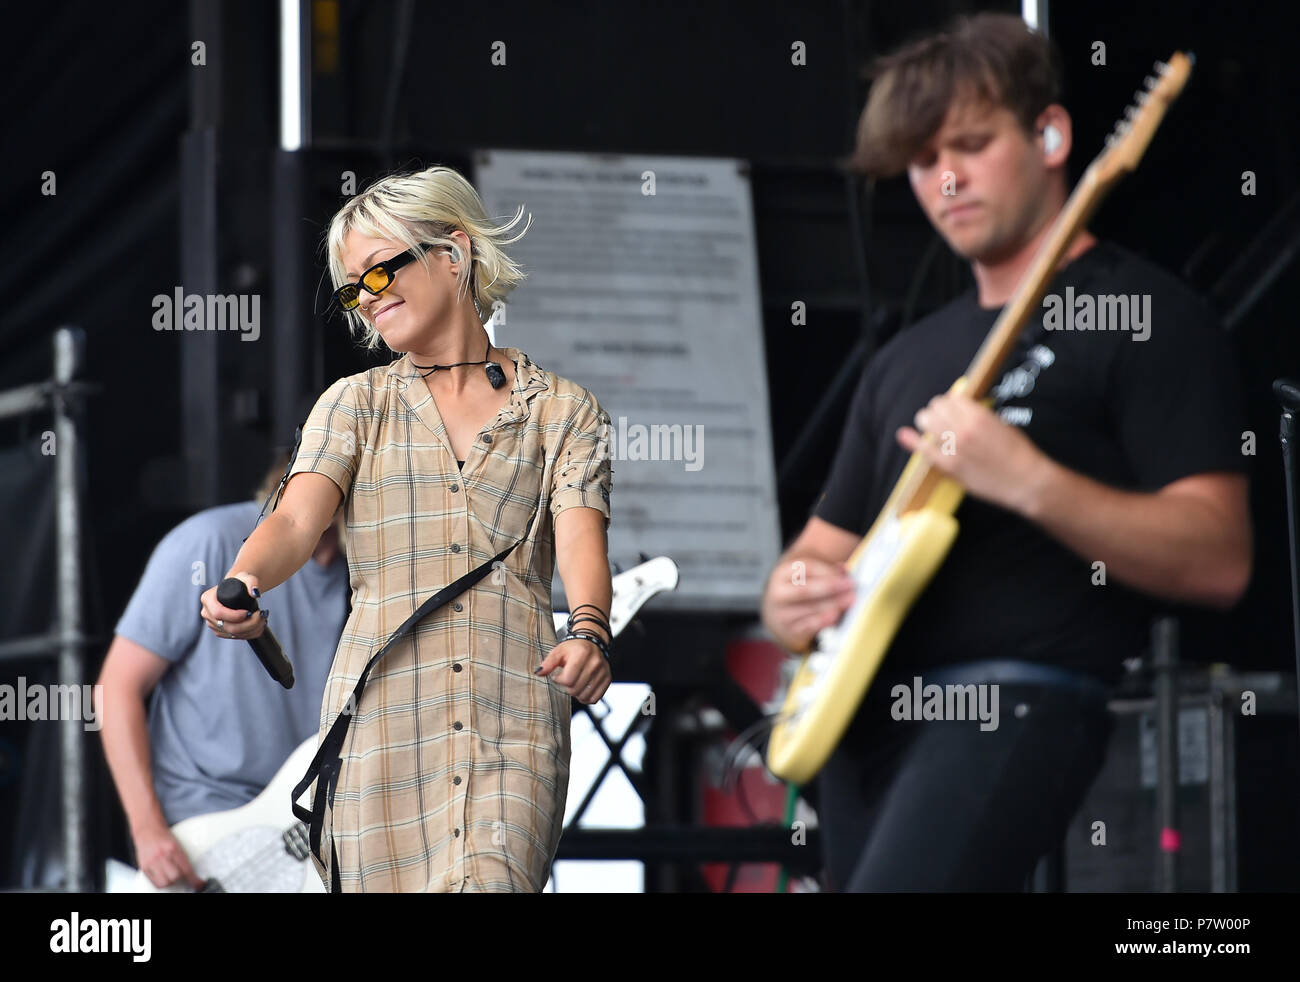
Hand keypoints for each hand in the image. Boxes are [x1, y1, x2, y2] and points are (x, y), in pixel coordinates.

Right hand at [132, 820, 203, 889]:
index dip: (194, 880)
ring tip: (171, 876)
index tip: (199, 884)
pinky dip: (161, 883)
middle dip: (181, 879)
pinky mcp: (144, 867)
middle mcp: (162, 855)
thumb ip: (181, 857)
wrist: (148, 829)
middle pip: (175, 877)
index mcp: (174, 848)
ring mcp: (152, 862)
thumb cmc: (163, 836)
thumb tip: (191, 873)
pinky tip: (164, 878)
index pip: (186, 869)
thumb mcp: (177, 843)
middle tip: (182, 877)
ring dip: (170, 882)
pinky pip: (154, 882)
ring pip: (164, 882)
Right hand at [199, 571, 267, 640]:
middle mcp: (207, 613)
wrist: (237, 589)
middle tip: (262, 616)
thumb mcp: (246, 577)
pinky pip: (234, 637)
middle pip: (227, 626)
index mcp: (208, 599)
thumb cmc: (240, 582)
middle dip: (248, 624)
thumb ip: (252, 582)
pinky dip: (249, 634)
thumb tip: (255, 593)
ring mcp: (213, 624)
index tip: (249, 612)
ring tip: (263, 620)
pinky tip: (259, 627)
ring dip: (251, 630)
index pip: (218, 613)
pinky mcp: (220, 631)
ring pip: (232, 634)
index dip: (234, 616)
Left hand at [538, 638, 610, 704]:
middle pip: (575, 689)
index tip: (558, 675)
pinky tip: (582, 689)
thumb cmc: (573, 648)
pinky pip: (595, 698)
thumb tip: (538, 673)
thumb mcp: (558, 651)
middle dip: (567, 687)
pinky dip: (586, 698)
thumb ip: (548, 663)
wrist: (592, 642)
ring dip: (576, 693)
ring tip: (574, 683)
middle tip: (567, 679)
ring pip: (585, 696)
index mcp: (582, 654)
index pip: (568, 680)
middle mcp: (595, 663)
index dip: (559, 680)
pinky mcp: (607, 679)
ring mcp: (603, 671)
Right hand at [760, 557, 855, 653]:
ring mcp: (782, 613)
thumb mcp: (808, 574)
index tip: (845, 575)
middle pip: (805, 590)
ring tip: (849, 600)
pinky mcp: (789, 630)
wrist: (780, 611)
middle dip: (830, 588)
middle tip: (850, 587)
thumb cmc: (800, 589)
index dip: (827, 572)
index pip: (806, 569)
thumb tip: (844, 570)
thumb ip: (828, 570)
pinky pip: (809, 626)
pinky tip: (835, 615)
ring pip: (809, 608)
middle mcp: (779, 593)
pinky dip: (823, 621)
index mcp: (783, 574)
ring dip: (833, 604)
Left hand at [896, 392, 1047, 513]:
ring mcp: (955, 447)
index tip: (949, 407)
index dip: (949, 403)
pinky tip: (904, 435)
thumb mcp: (1001, 424)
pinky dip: (912, 441)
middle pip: (936, 408)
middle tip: (939, 418)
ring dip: (926, 422)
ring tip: (930, 426)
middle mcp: (964, 428)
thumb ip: (979, 415)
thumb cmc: (1018, 453)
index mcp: (979, 415)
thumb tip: (961, 409)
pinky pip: (924, 449)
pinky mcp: (950, 466)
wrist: (1026, 481)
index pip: (951, 398)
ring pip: (927, 422)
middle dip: (936, 411)